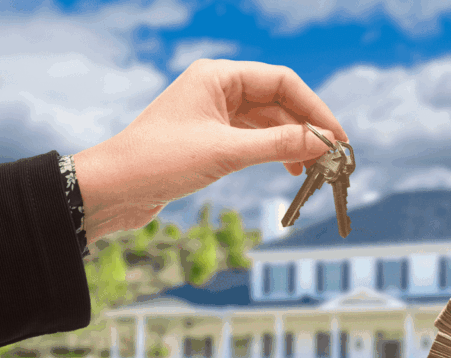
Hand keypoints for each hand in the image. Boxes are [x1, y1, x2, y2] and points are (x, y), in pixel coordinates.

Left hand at [74, 59, 347, 239]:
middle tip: (332, 157)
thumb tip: (321, 142)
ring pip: (268, 123)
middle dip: (307, 128)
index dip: (315, 109)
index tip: (337, 137)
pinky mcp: (210, 140)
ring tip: (314, 169)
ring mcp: (213, 114)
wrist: (113, 189)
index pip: (282, 82)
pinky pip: (254, 140)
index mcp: (218, 76)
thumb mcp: (225, 152)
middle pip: (278, 102)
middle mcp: (217, 89)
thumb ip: (277, 145)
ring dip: (293, 144)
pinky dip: (275, 154)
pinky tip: (290, 171)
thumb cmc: (159, 161)